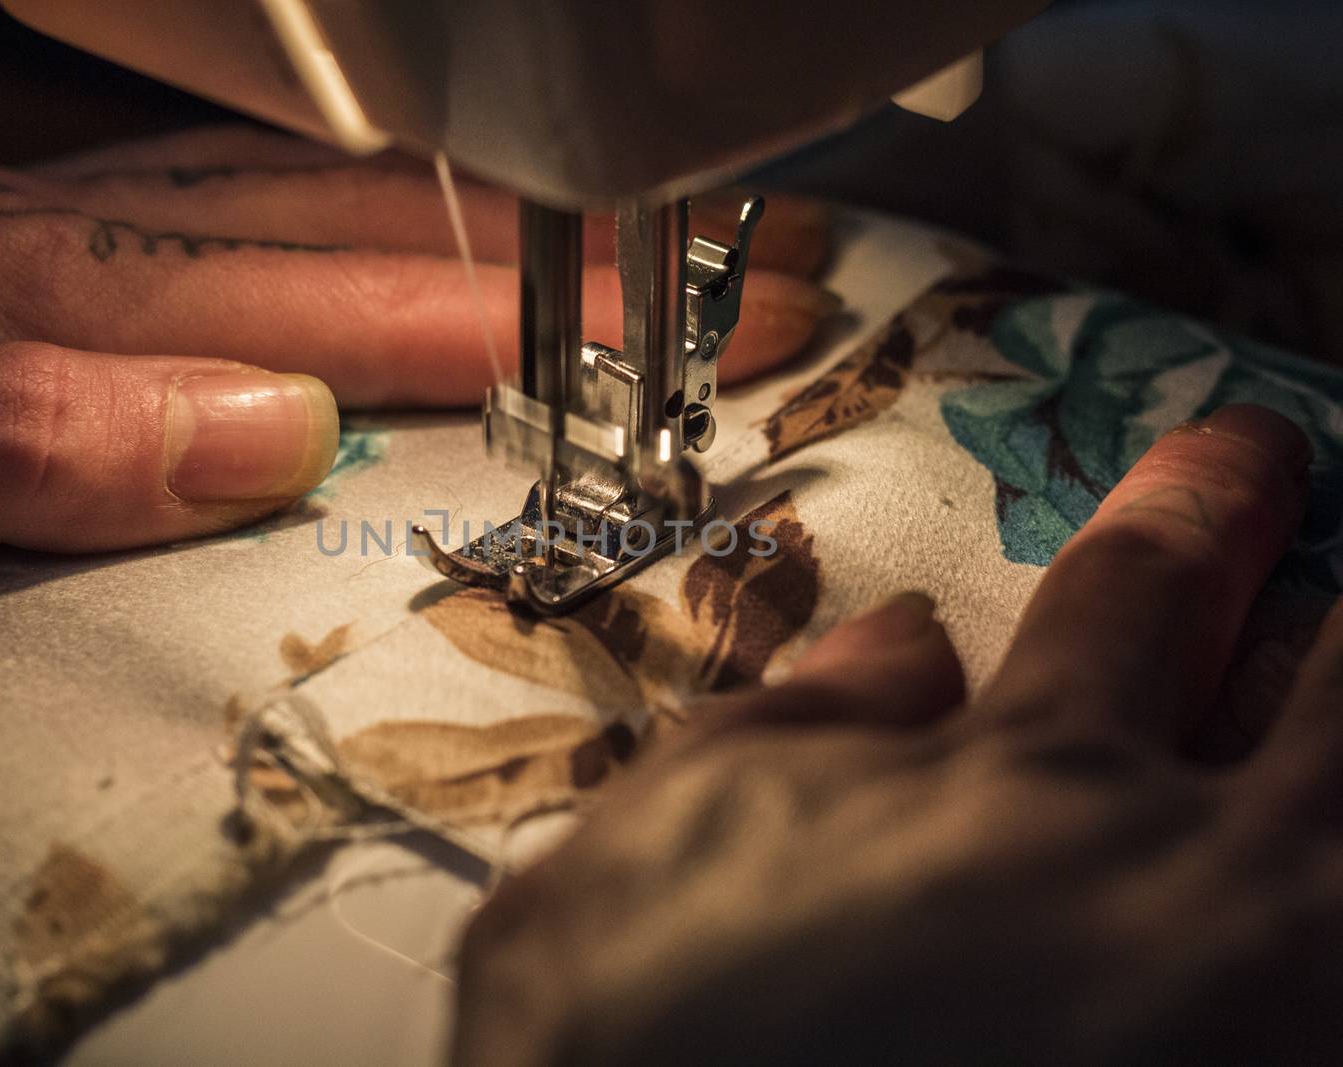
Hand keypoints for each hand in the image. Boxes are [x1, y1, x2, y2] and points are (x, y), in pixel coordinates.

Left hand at [0, 127, 832, 585]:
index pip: (323, 301)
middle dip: (530, 260)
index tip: (650, 331)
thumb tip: (264, 430)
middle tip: (685, 275)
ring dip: (442, 233)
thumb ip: (11, 434)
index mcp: (22, 291)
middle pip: (340, 237)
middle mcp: (44, 246)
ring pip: (277, 214)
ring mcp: (18, 239)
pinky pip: (186, 226)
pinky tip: (346, 254)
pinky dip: (304, 235)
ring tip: (574, 246)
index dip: (504, 318)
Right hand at [455, 404, 1342, 1063]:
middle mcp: (1162, 876)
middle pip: (1338, 701)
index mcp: (1018, 774)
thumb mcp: (672, 834)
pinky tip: (1306, 897)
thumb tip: (907, 650)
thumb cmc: (635, 1035)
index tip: (1240, 456)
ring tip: (1341, 684)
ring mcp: (1241, 1010)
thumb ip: (802, 726)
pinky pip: (1332, 979)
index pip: (1140, 591)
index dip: (1200, 507)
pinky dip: (1326, 914)